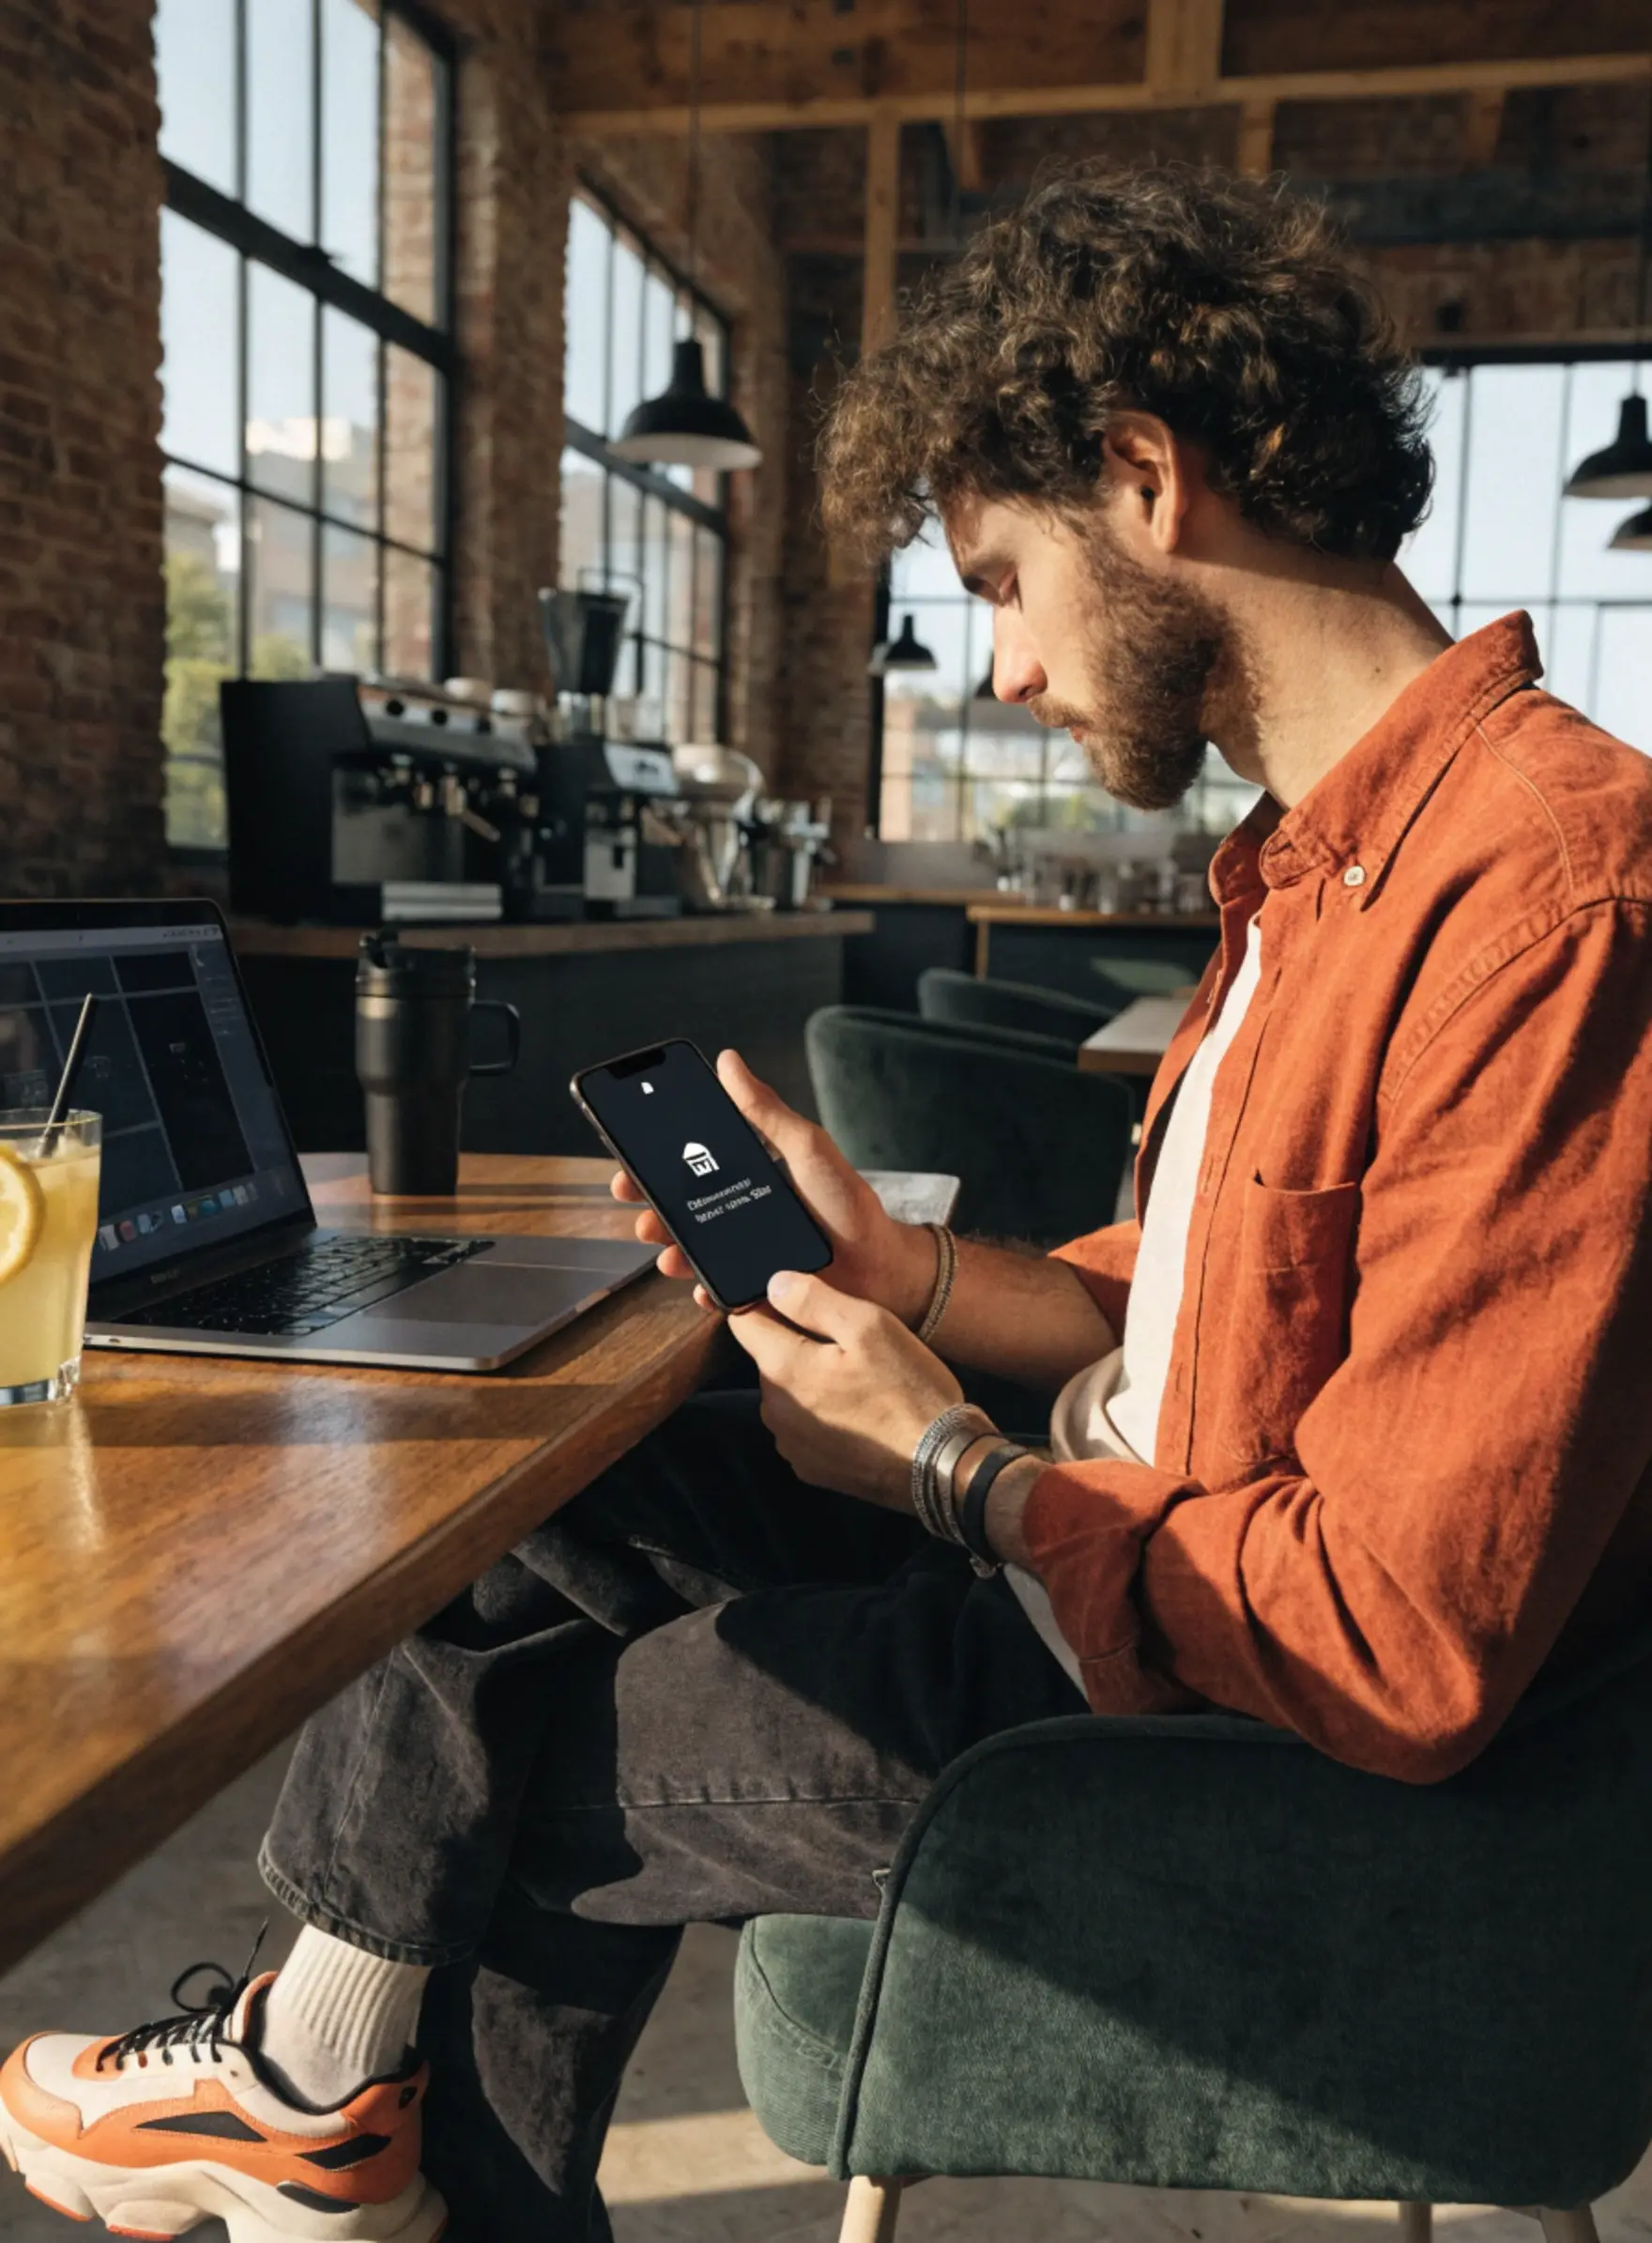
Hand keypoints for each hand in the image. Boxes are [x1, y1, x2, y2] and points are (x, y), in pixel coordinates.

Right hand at [610, 1049, 936, 1320]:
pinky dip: (704, 1292)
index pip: (690, 1162)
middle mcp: (737, 1211)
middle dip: (648, 1203)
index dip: (654, 1158)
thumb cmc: (848, 1205)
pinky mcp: (751, 1289)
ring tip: (664, 1250)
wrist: (881, 1268)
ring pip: (687, 1250)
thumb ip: (767, 1111)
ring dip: (667, 1249)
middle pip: (677, 1206)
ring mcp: (741, 1253)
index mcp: (746, 1173)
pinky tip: (702, 1289)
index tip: (628, 1153)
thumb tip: (729, 1061)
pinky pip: (717, 1291)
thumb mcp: (808, 1149)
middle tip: (632, 1198)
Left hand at [728, 1268, 963, 1508]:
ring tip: (862, 1380)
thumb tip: (773, 1283)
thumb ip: (813, 1299)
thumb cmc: (910, 1391)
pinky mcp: (810, 1466)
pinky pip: (805, 1423)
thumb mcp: (870, 1325)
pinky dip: (825, 1412)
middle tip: (850, 1343)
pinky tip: (862, 1412)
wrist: (942, 1465)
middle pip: (769, 1356)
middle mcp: (774, 1410)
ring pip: (789, 1391)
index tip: (798, 1299)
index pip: (743, 1320)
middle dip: (799, 1342)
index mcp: (782, 1369)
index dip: (765, 1301)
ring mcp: (790, 1443)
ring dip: (813, 1378)